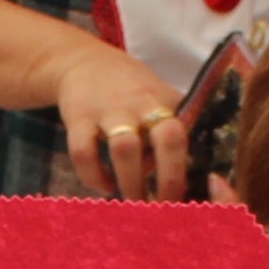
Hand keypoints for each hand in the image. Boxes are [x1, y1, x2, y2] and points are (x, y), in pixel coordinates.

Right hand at [47, 33, 187, 200]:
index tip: (184, 197)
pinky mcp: (78, 117)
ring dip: (131, 182)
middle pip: (167, 138)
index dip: (186, 169)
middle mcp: (141, 103)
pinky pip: (84, 152)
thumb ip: (174, 128)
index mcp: (165, 102)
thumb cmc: (130, 89)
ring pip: (125, 148)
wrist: (82, 62)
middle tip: (164, 207)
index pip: (186, 134)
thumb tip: (190, 175)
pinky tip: (104, 185)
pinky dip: (94, 176)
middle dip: (168, 179)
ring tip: (133, 201)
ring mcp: (109, 109)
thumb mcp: (158, 98)